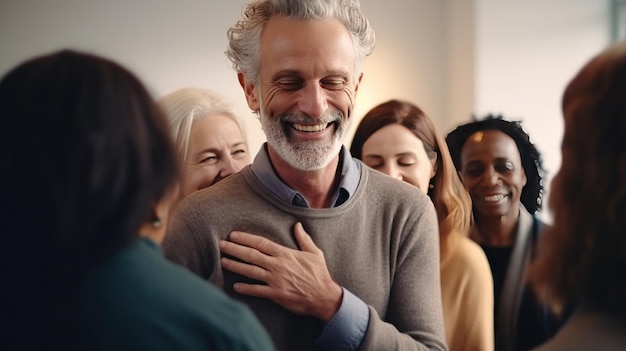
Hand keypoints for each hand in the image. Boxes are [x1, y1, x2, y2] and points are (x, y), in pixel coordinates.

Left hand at [219, 222, 341, 322]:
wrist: (324, 297)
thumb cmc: (319, 274)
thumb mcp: (314, 253)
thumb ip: (304, 238)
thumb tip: (297, 225)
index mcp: (285, 254)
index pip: (261, 243)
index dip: (245, 238)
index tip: (233, 235)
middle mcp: (278, 265)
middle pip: (251, 255)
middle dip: (234, 249)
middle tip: (221, 245)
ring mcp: (275, 280)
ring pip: (250, 271)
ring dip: (235, 266)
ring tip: (223, 261)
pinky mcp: (275, 294)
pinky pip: (256, 290)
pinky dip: (245, 288)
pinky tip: (235, 286)